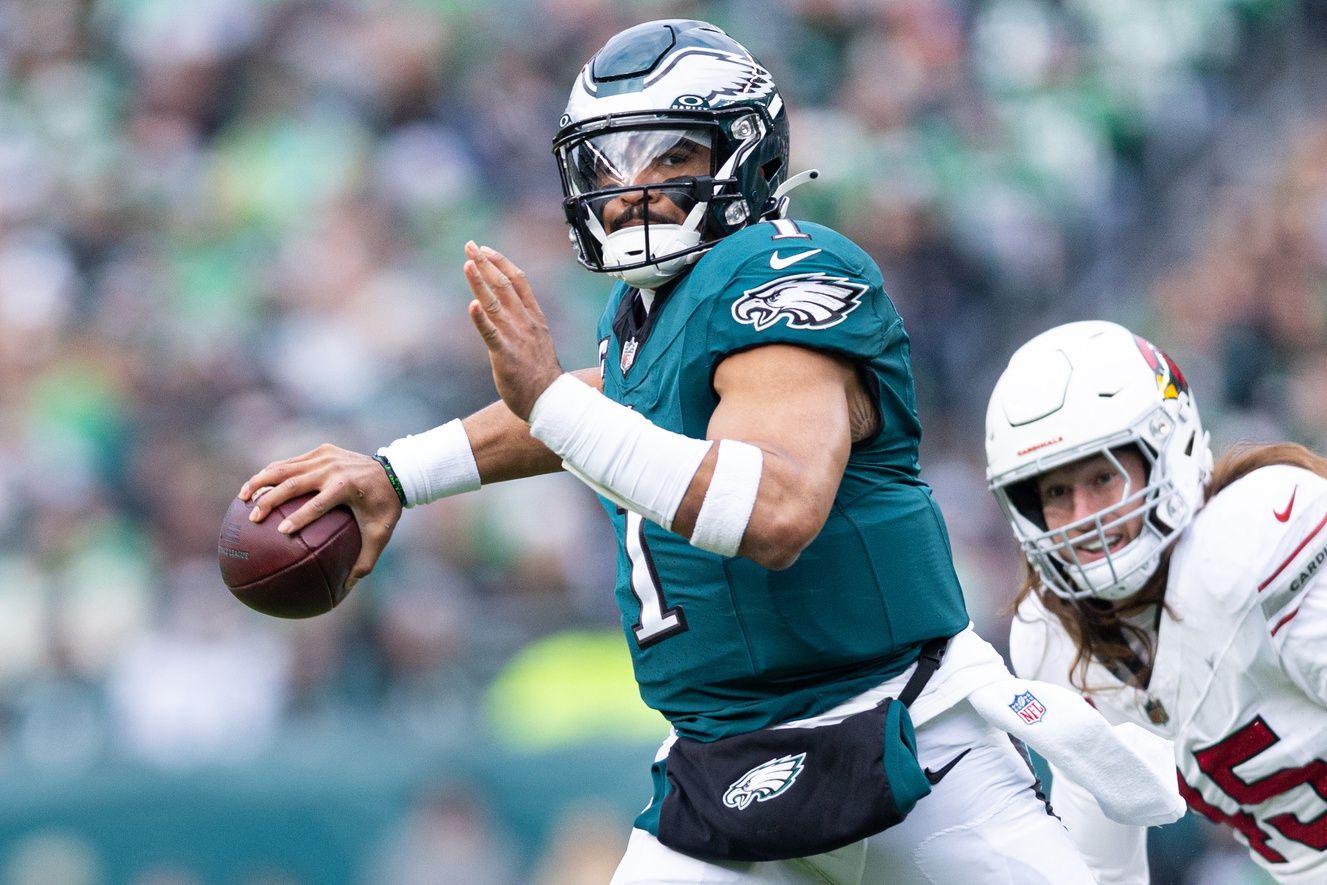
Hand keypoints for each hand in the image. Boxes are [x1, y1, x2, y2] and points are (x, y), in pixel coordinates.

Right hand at [238, 443, 402, 590]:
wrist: (396, 471)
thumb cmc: (385, 508)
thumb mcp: (380, 535)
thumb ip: (365, 561)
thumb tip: (346, 589)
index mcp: (347, 487)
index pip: (319, 504)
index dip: (300, 517)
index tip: (281, 532)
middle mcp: (333, 468)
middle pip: (295, 483)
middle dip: (271, 500)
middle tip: (254, 518)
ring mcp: (325, 456)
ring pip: (285, 467)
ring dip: (261, 482)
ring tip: (242, 499)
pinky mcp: (320, 450)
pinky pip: (290, 462)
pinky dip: (270, 474)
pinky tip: (254, 488)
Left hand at [464, 241, 563, 419]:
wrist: (551, 401)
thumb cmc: (542, 375)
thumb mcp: (538, 341)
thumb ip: (525, 325)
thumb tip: (511, 314)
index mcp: (534, 318)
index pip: (519, 281)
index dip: (501, 263)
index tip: (486, 250)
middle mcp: (526, 323)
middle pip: (504, 285)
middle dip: (486, 264)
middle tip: (470, 246)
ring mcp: (516, 338)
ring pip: (495, 303)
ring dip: (480, 282)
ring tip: (467, 264)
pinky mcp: (505, 355)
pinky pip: (491, 334)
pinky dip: (480, 318)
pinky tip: (471, 304)